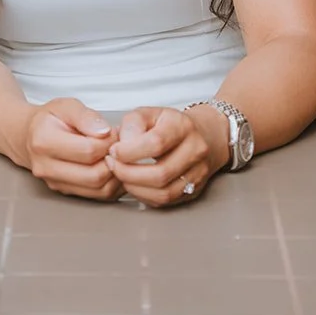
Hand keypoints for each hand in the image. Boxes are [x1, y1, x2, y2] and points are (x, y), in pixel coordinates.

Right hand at [21, 98, 122, 200]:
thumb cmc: (49, 119)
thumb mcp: (65, 106)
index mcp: (44, 141)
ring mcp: (54, 182)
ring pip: (98, 190)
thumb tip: (104, 132)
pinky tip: (111, 167)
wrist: (29, 135)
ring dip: (114, 174)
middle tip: (117, 146)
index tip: (113, 132)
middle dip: (113, 160)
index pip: (88, 150)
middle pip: (94, 175)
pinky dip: (111, 183)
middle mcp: (46, 167)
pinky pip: (97, 196)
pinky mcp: (64, 191)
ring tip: (114, 155)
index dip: (108, 141)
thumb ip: (86, 116)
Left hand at [105, 105, 228, 205]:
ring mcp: (198, 173)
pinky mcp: (194, 191)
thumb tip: (121, 147)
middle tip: (113, 165)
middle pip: (161, 173)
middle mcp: (195, 151)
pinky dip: (144, 195)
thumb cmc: (170, 125)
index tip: (114, 151)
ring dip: (135, 187)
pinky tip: (134, 184)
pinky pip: (166, 201)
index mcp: (183, 126)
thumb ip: (131, 126)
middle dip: (128, 173)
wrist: (202, 136)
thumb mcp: (148, 113)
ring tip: (122, 175)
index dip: (130, 151)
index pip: (156, 143)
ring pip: (164, 192)